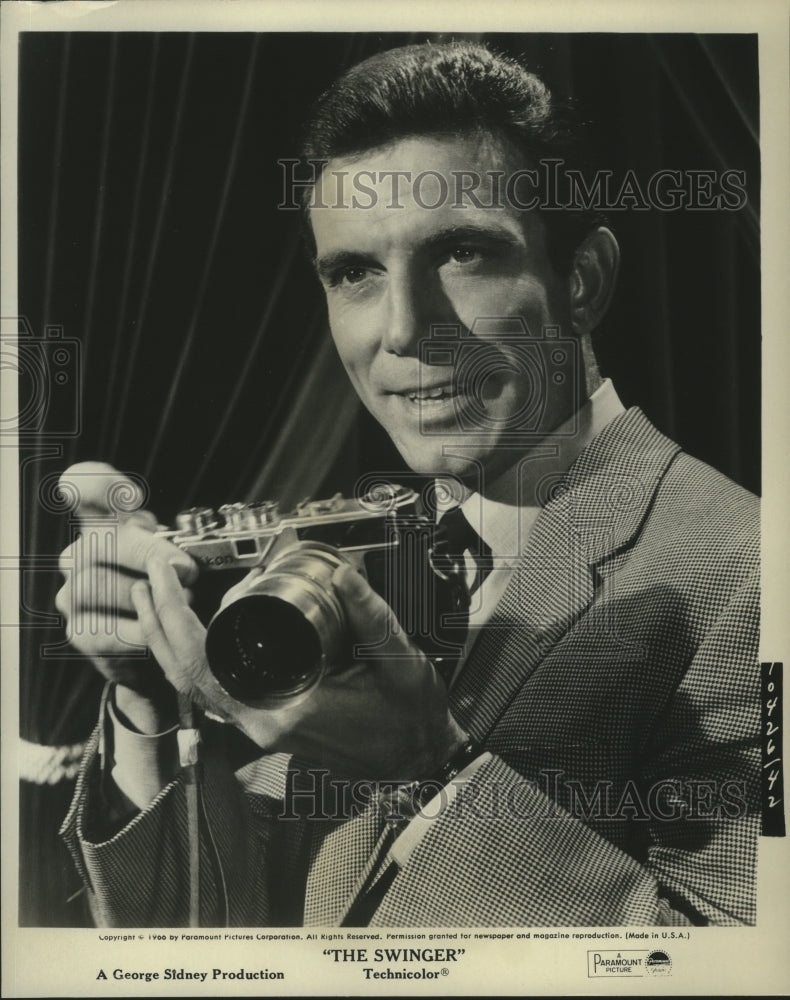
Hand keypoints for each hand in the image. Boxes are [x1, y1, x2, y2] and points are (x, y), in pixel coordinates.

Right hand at [55, 462, 198, 730]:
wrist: (157, 643)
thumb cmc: (167, 588)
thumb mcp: (178, 554)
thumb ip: (179, 542)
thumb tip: (197, 551)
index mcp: (105, 524)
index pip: (83, 484)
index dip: (99, 484)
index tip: (133, 498)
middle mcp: (80, 553)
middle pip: (102, 540)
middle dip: (149, 554)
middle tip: (185, 569)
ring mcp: (73, 592)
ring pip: (100, 584)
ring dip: (147, 595)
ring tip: (179, 603)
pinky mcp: (79, 631)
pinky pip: (103, 629)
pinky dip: (135, 631)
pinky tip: (155, 631)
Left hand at [131, 557, 466, 781]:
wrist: (419, 758)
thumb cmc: (409, 717)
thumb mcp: (399, 661)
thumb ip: (372, 616)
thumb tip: (340, 576)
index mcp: (284, 711)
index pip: (206, 665)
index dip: (176, 619)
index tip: (167, 578)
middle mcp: (263, 724)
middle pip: (187, 674)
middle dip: (160, 622)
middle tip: (153, 576)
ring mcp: (262, 728)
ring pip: (196, 686)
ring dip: (172, 642)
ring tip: (161, 598)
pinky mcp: (269, 724)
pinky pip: (216, 692)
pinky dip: (195, 661)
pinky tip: (194, 634)